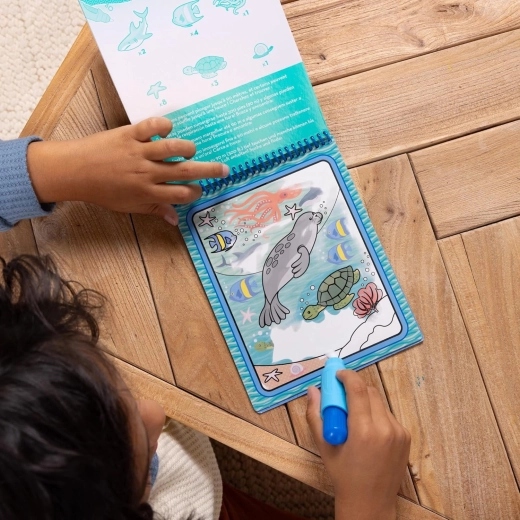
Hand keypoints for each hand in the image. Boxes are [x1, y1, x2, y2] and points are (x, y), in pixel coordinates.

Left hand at [27, 117, 228, 225]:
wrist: (75, 171)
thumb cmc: (103, 191)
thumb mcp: (129, 206)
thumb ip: (155, 210)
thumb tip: (176, 220)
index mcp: (148, 193)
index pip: (182, 194)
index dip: (195, 192)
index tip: (198, 189)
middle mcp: (147, 173)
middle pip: (185, 172)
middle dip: (208, 171)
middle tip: (225, 169)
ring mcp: (139, 152)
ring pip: (173, 148)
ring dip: (187, 148)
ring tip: (191, 150)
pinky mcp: (130, 134)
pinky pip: (151, 126)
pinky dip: (164, 125)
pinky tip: (169, 128)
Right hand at [307, 370, 410, 519]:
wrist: (370, 503)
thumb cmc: (343, 475)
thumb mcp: (324, 446)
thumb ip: (316, 415)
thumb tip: (312, 390)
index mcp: (363, 431)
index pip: (358, 389)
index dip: (347, 376)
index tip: (337, 374)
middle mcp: (385, 428)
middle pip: (370, 391)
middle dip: (354, 388)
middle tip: (341, 396)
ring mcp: (399, 433)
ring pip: (379, 402)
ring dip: (365, 402)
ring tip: (353, 419)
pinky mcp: (405, 437)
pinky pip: (388, 415)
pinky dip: (375, 415)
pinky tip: (367, 431)